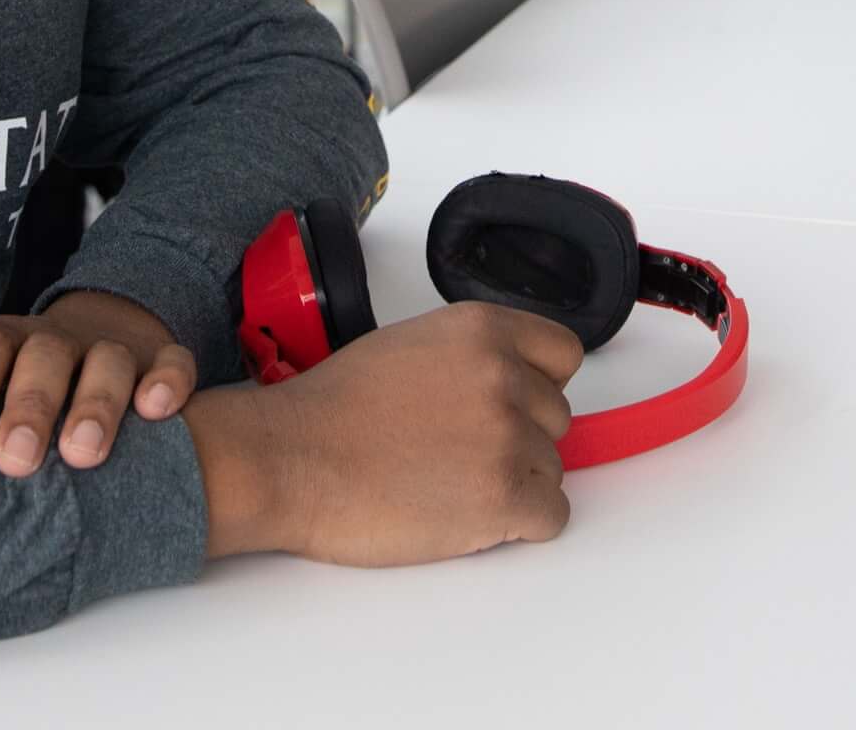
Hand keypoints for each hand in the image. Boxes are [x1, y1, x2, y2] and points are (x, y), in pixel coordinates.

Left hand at [0, 289, 194, 473]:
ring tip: (84, 454)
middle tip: (15, 460)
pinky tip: (159, 413)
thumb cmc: (3, 386)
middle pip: (44, 359)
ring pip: (108, 363)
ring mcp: (109, 349)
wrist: (85, 339)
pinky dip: (167, 383)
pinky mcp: (158, 361)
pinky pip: (171, 363)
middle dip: (29, 407)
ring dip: (97, 403)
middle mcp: (52, 342)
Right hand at [184, 303, 579, 563]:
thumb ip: (472, 357)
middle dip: (519, 439)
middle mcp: (505, 376)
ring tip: (448, 485)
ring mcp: (508, 437)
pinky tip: (468, 516)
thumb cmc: (334, 409)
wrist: (292, 458)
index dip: (538, 385)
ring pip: (552, 470)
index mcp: (483, 330)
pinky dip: (518, 526)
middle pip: (556, 418)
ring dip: (512, 485)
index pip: (564, 354)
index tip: (516, 405)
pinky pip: (551, 518)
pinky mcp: (504, 497)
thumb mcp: (412, 344)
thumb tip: (509, 386)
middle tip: (459, 453)